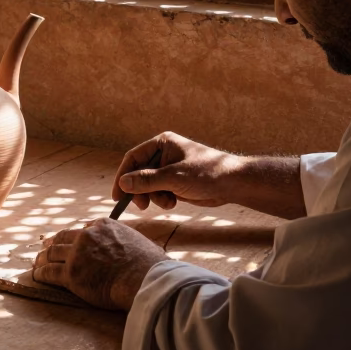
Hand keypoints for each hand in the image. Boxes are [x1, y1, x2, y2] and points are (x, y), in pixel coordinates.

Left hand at [31, 219, 165, 309]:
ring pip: (52, 253)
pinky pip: (49, 271)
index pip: (83, 229)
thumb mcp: (138, 241)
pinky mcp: (71, 273)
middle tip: (46, 247)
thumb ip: (126, 241)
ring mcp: (77, 254)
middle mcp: (87, 236)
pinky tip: (38, 275)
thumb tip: (132, 249)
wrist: (144, 278)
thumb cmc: (148, 264)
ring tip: (38, 262)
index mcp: (103, 226)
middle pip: (63, 238)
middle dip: (53, 243)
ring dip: (43, 257)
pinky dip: (41, 273)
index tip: (69, 240)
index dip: (74, 236)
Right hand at [113, 133, 243, 211]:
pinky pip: (159, 191)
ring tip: (167, 202)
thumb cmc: (206, 173)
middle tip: (141, 205)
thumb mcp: (173, 177)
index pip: (133, 158)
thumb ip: (147, 180)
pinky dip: (162, 199)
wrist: (233, 184)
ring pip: (148, 185)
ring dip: (153, 196)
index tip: (117, 194)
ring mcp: (170, 169)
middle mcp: (164, 154)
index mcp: (162, 144)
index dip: (123, 175)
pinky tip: (173, 202)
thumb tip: (123, 183)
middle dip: (140, 190)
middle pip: (139, 173)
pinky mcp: (176, 182)